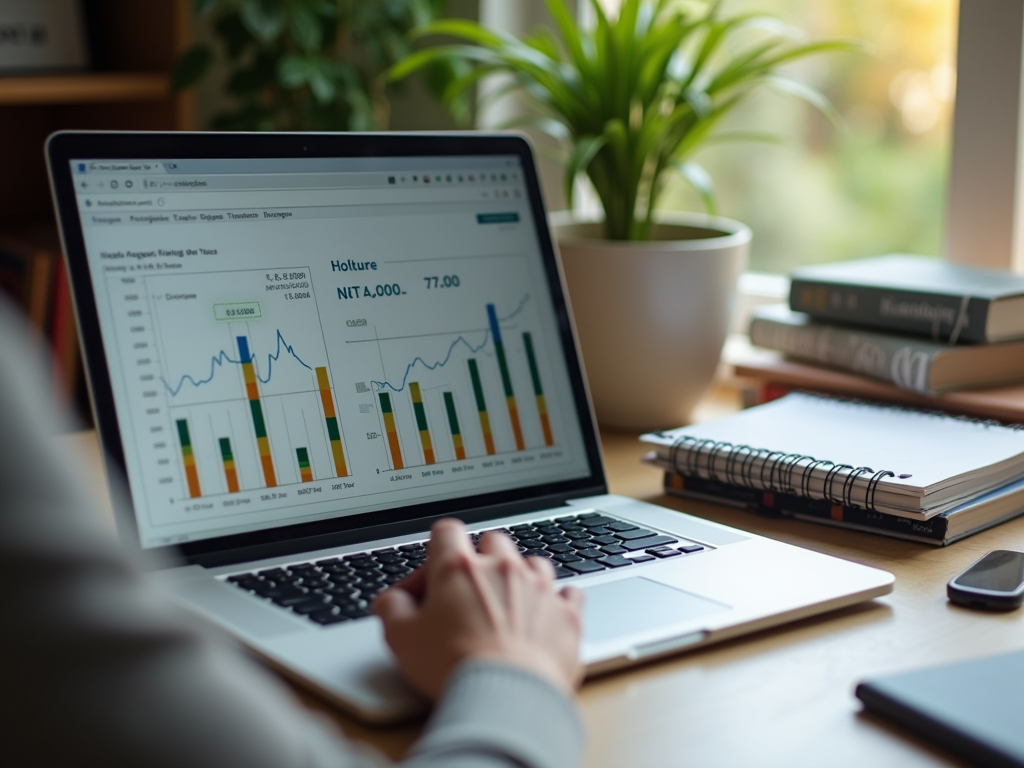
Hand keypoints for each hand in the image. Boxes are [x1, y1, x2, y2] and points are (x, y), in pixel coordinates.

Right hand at [371, 518, 584, 700]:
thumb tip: (390, 603)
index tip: (432, 576)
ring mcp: (540, 588)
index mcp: (459, 568)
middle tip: (469, 591)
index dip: (436, 550)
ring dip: (521, 577)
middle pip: (493, 540)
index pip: (446, 531)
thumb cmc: (453, 667)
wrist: (507, 696)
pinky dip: (558, 600)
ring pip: (533, 562)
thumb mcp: (402, 640)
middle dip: (481, 559)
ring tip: (508, 604)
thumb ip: (392, 611)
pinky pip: (569, 593)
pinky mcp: (567, 614)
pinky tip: (548, 613)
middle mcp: (502, 568)